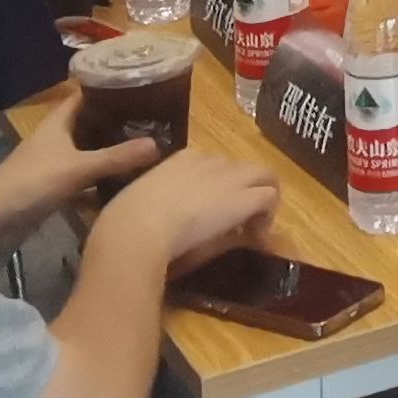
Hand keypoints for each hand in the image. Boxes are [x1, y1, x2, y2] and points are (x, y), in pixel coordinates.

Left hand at [0, 102, 161, 230]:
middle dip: (116, 122)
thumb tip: (157, 144)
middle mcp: (55, 139)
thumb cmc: (31, 184)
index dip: (108, 88)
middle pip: (89, 124)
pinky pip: (82, 179)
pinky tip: (122, 186)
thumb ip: (115, 157)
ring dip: (109, 152)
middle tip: (152, 122)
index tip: (139, 86)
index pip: (84, 96)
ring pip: (87, 152)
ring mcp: (52, 164)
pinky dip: (99, 181)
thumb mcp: (77, 169)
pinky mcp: (52, 188)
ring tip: (144, 151)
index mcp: (57, 124)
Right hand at [102, 149, 287, 273]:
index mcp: (182, 159)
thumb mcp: (142, 200)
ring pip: (265, 176)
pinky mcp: (244, 198)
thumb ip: (158, 200)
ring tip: (251, 229)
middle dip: (246, 190)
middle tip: (238, 222)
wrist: (138, 229)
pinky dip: (267, 218)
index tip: (211, 212)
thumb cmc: (127, 220)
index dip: (218, 188)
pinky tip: (254, 239)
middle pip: (243, 168)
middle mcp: (210, 161)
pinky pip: (269, 198)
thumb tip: (161, 214)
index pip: (214, 165)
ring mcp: (229, 178)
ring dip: (262, 201)